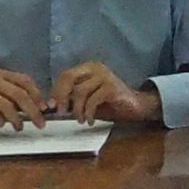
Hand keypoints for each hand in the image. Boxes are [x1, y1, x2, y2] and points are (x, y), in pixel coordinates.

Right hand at [0, 70, 43, 134]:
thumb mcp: (8, 102)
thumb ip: (24, 102)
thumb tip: (46, 108)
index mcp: (3, 75)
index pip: (25, 81)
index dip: (37, 95)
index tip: (45, 109)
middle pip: (18, 94)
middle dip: (32, 110)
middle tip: (40, 123)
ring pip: (6, 105)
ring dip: (16, 119)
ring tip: (19, 127)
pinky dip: (0, 121)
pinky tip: (1, 125)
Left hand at [48, 61, 162, 126]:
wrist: (136, 106)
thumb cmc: (110, 103)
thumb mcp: (88, 100)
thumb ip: (72, 99)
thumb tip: (52, 106)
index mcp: (88, 68)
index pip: (65, 75)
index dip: (56, 91)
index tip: (52, 107)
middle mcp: (95, 68)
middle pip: (69, 77)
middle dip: (61, 97)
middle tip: (61, 112)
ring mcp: (104, 76)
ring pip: (80, 91)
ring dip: (77, 109)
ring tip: (80, 120)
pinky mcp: (112, 87)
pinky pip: (92, 100)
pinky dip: (88, 113)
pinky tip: (90, 121)